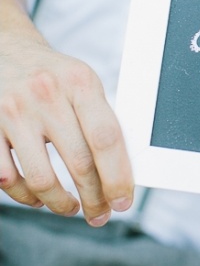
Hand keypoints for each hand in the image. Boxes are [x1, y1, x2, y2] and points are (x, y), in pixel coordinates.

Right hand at [0, 32, 133, 224]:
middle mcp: (46, 94)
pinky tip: (38, 197)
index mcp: (79, 81)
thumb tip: (121, 174)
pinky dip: (26, 196)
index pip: (107, 138)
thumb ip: (99, 121)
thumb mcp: (82, 83)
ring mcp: (13, 112)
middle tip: (100, 214)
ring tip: (71, 208)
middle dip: (94, 198)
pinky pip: (8, 179)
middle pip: (79, 163)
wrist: (5, 50)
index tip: (123, 202)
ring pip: (42, 179)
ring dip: (60, 204)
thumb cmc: (53, 76)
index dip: (118, 177)